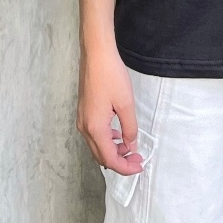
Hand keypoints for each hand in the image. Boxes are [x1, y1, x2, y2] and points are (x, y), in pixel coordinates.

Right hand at [77, 39, 144, 177]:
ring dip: (113, 151)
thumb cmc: (111, 77)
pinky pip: (94, 135)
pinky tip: (119, 134)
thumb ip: (130, 128)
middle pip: (101, 156)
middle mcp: (85, 128)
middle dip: (120, 161)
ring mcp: (82, 120)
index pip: (109, 159)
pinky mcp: (84, 112)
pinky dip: (107, 140)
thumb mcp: (126, 104)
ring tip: (131, 147)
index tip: (140, 166)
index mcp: (95, 129)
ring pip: (97, 146)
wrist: (96, 55)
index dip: (125, 167)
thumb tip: (131, 146)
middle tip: (138, 158)